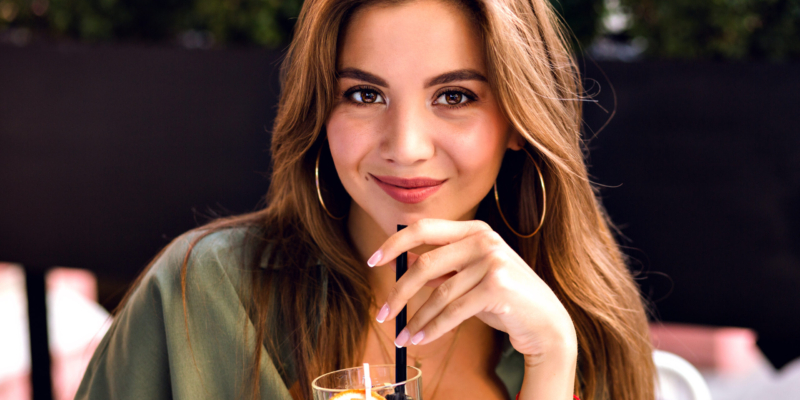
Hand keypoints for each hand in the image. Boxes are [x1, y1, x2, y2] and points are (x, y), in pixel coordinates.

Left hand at [369, 219, 576, 360]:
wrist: (546, 323)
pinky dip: (433, 328)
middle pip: (425, 264)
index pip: (424, 228)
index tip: (373, 260)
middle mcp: (484, 239)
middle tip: (383, 314)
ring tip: (402, 336)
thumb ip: (445, 266)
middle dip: (399, 292)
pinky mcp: (497, 287)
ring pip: (438, 293)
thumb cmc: (504, 300)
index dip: (394, 243)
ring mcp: (493, 261)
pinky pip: (453, 311)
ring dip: (416, 319)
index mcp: (475, 230)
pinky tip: (421, 339)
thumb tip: (407, 260)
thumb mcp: (473, 276)